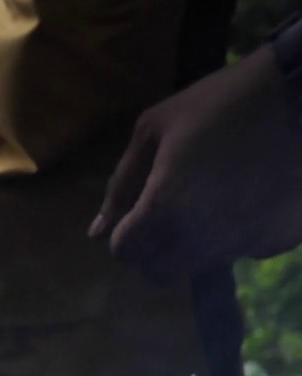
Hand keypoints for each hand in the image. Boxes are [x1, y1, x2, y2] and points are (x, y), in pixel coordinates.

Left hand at [89, 47, 301, 281]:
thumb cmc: (221, 102)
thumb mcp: (154, 128)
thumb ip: (121, 183)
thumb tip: (97, 230)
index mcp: (164, 208)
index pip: (126, 253)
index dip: (123, 236)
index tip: (135, 214)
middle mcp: (202, 238)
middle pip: (160, 273)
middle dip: (152, 251)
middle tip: (163, 216)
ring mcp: (244, 244)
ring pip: (200, 267)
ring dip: (192, 245)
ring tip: (207, 199)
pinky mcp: (279, 241)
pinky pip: (245, 251)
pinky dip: (236, 235)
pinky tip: (247, 197)